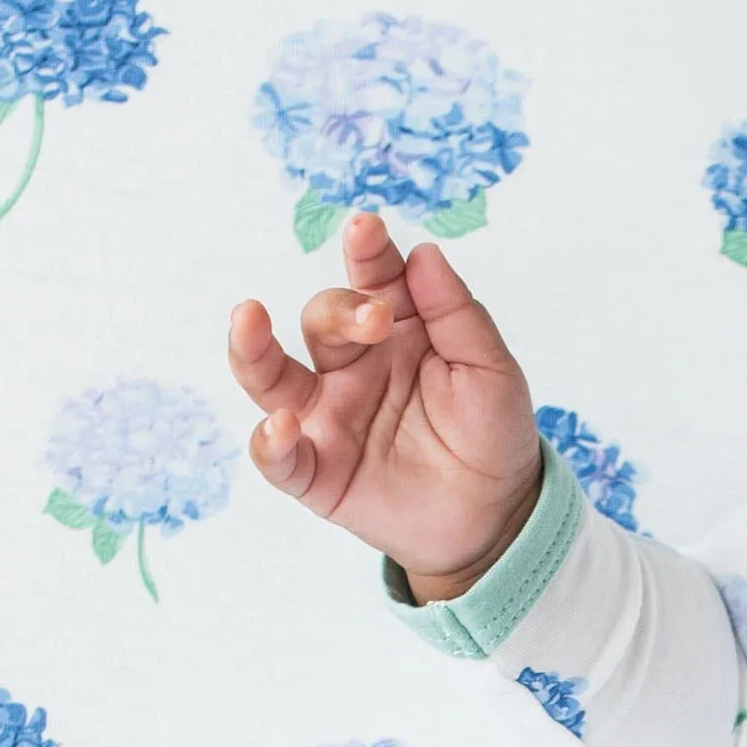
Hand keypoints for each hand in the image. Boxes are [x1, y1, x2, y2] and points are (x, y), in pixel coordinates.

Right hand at [227, 211, 541, 595]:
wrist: (497, 517)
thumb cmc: (492, 435)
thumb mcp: (491, 372)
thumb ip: (458, 316)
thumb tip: (424, 253)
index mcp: (396, 332)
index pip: (371, 279)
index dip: (366, 251)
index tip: (367, 229)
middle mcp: (352, 366)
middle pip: (322, 319)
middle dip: (341, 309)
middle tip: (378, 318)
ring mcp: (327, 416)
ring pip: (269, 374)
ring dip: (252, 346)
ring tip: (249, 317)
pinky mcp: (317, 471)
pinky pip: (277, 456)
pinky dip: (269, 441)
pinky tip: (281, 425)